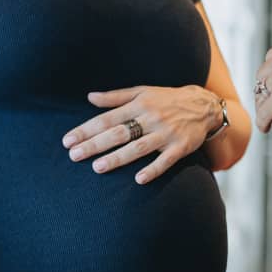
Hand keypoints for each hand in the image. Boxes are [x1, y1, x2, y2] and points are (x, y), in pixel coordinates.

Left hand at [62, 85, 221, 183]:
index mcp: (138, 105)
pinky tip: (138, 179)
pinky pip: (165, 160)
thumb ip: (115, 97)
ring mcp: (166, 133)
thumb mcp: (142, 92)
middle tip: (74, 155)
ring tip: (97, 167)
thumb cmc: (166, 99)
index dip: (86, 130)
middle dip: (95, 144)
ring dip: (118, 158)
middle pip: (119, 133)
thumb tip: (89, 97)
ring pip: (138, 148)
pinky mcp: (180, 147)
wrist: (204, 105)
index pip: (107, 119)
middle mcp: (150, 118)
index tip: (68, 141)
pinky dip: (153, 169)